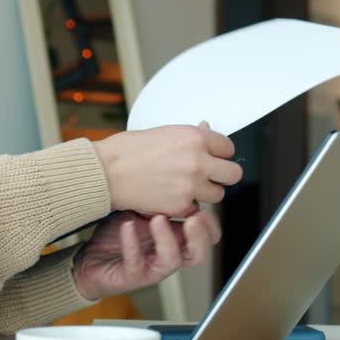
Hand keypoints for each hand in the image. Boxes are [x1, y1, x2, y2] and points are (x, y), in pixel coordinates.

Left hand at [71, 209, 221, 300]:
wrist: (91, 257)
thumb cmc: (118, 234)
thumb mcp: (142, 209)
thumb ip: (159, 199)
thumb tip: (172, 172)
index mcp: (175, 238)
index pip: (207, 236)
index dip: (211, 224)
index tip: (205, 203)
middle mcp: (168, 254)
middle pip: (199, 253)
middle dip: (200, 236)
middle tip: (195, 217)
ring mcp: (151, 267)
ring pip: (172, 261)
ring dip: (167, 239)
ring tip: (158, 218)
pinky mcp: (131, 275)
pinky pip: (136, 262)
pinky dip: (132, 243)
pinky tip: (127, 225)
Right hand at [93, 121, 240, 216]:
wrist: (107, 172)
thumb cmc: (127, 150)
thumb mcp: (164, 132)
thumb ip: (190, 136)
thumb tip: (207, 130)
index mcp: (195, 137)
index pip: (228, 148)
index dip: (219, 154)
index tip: (213, 157)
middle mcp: (198, 160)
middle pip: (233, 174)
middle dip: (221, 176)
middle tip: (208, 176)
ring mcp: (191, 185)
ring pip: (217, 195)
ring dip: (204, 193)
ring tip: (183, 187)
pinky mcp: (181, 206)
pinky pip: (195, 209)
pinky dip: (185, 206)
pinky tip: (169, 196)